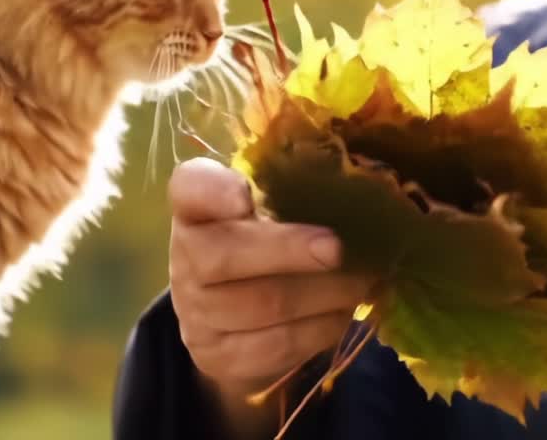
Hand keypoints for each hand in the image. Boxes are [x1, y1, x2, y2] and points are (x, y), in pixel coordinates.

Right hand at [168, 158, 372, 431]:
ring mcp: (197, 314)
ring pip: (262, 304)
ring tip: (362, 281)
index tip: (244, 195)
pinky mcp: (221, 356)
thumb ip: (291, 192)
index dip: (213, 192)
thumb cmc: (263, 243)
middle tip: (338, 248)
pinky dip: (321, 327)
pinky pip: (278, 344)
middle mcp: (184, 259)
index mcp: (197, 209)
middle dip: (288, 250)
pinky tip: (345, 313)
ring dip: (323, 292)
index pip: (190, 189)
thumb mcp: (267, 208)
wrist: (232, 319)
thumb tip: (355, 191)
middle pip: (224, 256)